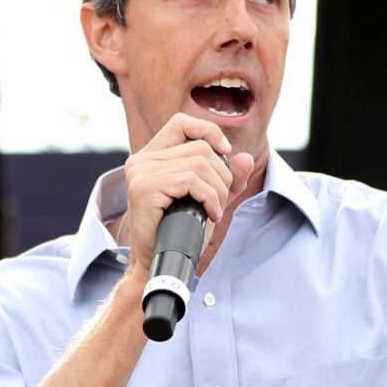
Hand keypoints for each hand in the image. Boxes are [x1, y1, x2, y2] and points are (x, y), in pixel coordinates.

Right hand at [122, 113, 253, 278]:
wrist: (156, 263)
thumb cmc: (178, 231)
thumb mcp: (207, 200)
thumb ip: (226, 179)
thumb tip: (246, 159)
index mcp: (150, 157)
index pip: (181, 123)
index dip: (207, 130)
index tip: (226, 150)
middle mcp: (141, 160)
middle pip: (199, 148)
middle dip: (221, 175)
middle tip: (220, 201)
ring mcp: (140, 173)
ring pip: (199, 164)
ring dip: (218, 190)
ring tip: (214, 210)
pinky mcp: (144, 188)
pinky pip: (191, 181)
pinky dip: (210, 198)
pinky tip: (210, 214)